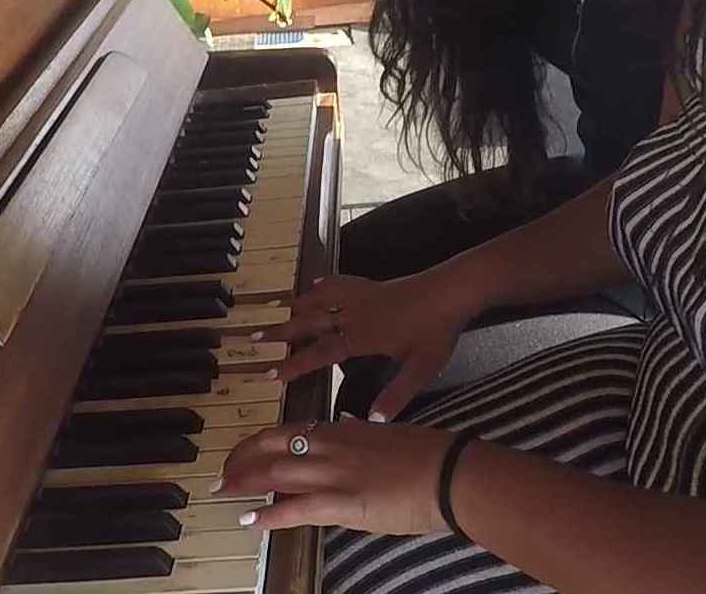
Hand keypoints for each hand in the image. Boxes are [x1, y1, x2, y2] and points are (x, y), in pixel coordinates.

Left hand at [217, 417, 455, 533]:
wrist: (449, 472)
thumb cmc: (429, 454)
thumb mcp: (388, 433)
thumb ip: (361, 432)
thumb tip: (349, 427)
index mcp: (343, 428)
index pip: (289, 429)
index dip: (261, 441)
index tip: (246, 450)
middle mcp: (331, 445)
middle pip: (271, 446)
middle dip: (241, 459)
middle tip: (223, 472)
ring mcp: (333, 473)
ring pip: (273, 472)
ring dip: (243, 482)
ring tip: (223, 491)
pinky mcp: (341, 502)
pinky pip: (294, 507)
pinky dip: (268, 514)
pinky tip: (250, 520)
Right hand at [257, 274, 469, 420]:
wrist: (451, 290)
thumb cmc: (436, 330)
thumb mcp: (421, 368)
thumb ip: (396, 395)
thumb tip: (374, 422)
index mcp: (362, 336)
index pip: (320, 352)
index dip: (295, 363)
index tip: (271, 373)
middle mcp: (354, 313)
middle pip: (309, 322)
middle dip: (281, 332)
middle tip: (254, 338)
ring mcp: (362, 296)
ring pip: (319, 300)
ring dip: (296, 307)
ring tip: (275, 312)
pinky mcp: (372, 285)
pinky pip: (340, 282)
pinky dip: (324, 284)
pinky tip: (314, 283)